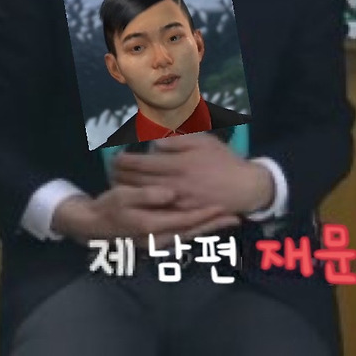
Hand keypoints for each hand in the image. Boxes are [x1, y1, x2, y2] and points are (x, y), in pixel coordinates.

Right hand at [50, 185, 239, 246]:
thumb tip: (171, 193)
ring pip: (190, 237)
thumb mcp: (123, 197)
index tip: (223, 205)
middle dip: (215, 225)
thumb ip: (147, 196)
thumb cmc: (108, 207)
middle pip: (193, 232)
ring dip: (210, 229)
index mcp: (151, 227)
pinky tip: (209, 224)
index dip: (205, 213)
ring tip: (229, 221)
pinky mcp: (159, 243)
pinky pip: (183, 237)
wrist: (93, 227)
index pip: (185, 221)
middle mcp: (158, 240)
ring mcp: (159, 244)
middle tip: (237, 217)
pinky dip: (198, 230)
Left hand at [112, 133, 273, 215]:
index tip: (116, 157)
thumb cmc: (223, 161)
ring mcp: (178, 203)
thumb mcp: (203, 141)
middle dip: (122, 175)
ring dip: (128, 190)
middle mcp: (175, 185)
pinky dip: (143, 204)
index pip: (144, 163)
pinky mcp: (183, 215)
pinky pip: (157, 210)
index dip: (127, 160)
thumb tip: (154, 142)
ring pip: (146, 198)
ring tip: (117, 184)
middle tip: (111, 171)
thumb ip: (177, 141)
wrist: (244, 187)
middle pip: (140, 182)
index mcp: (179, 165)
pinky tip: (135, 200)